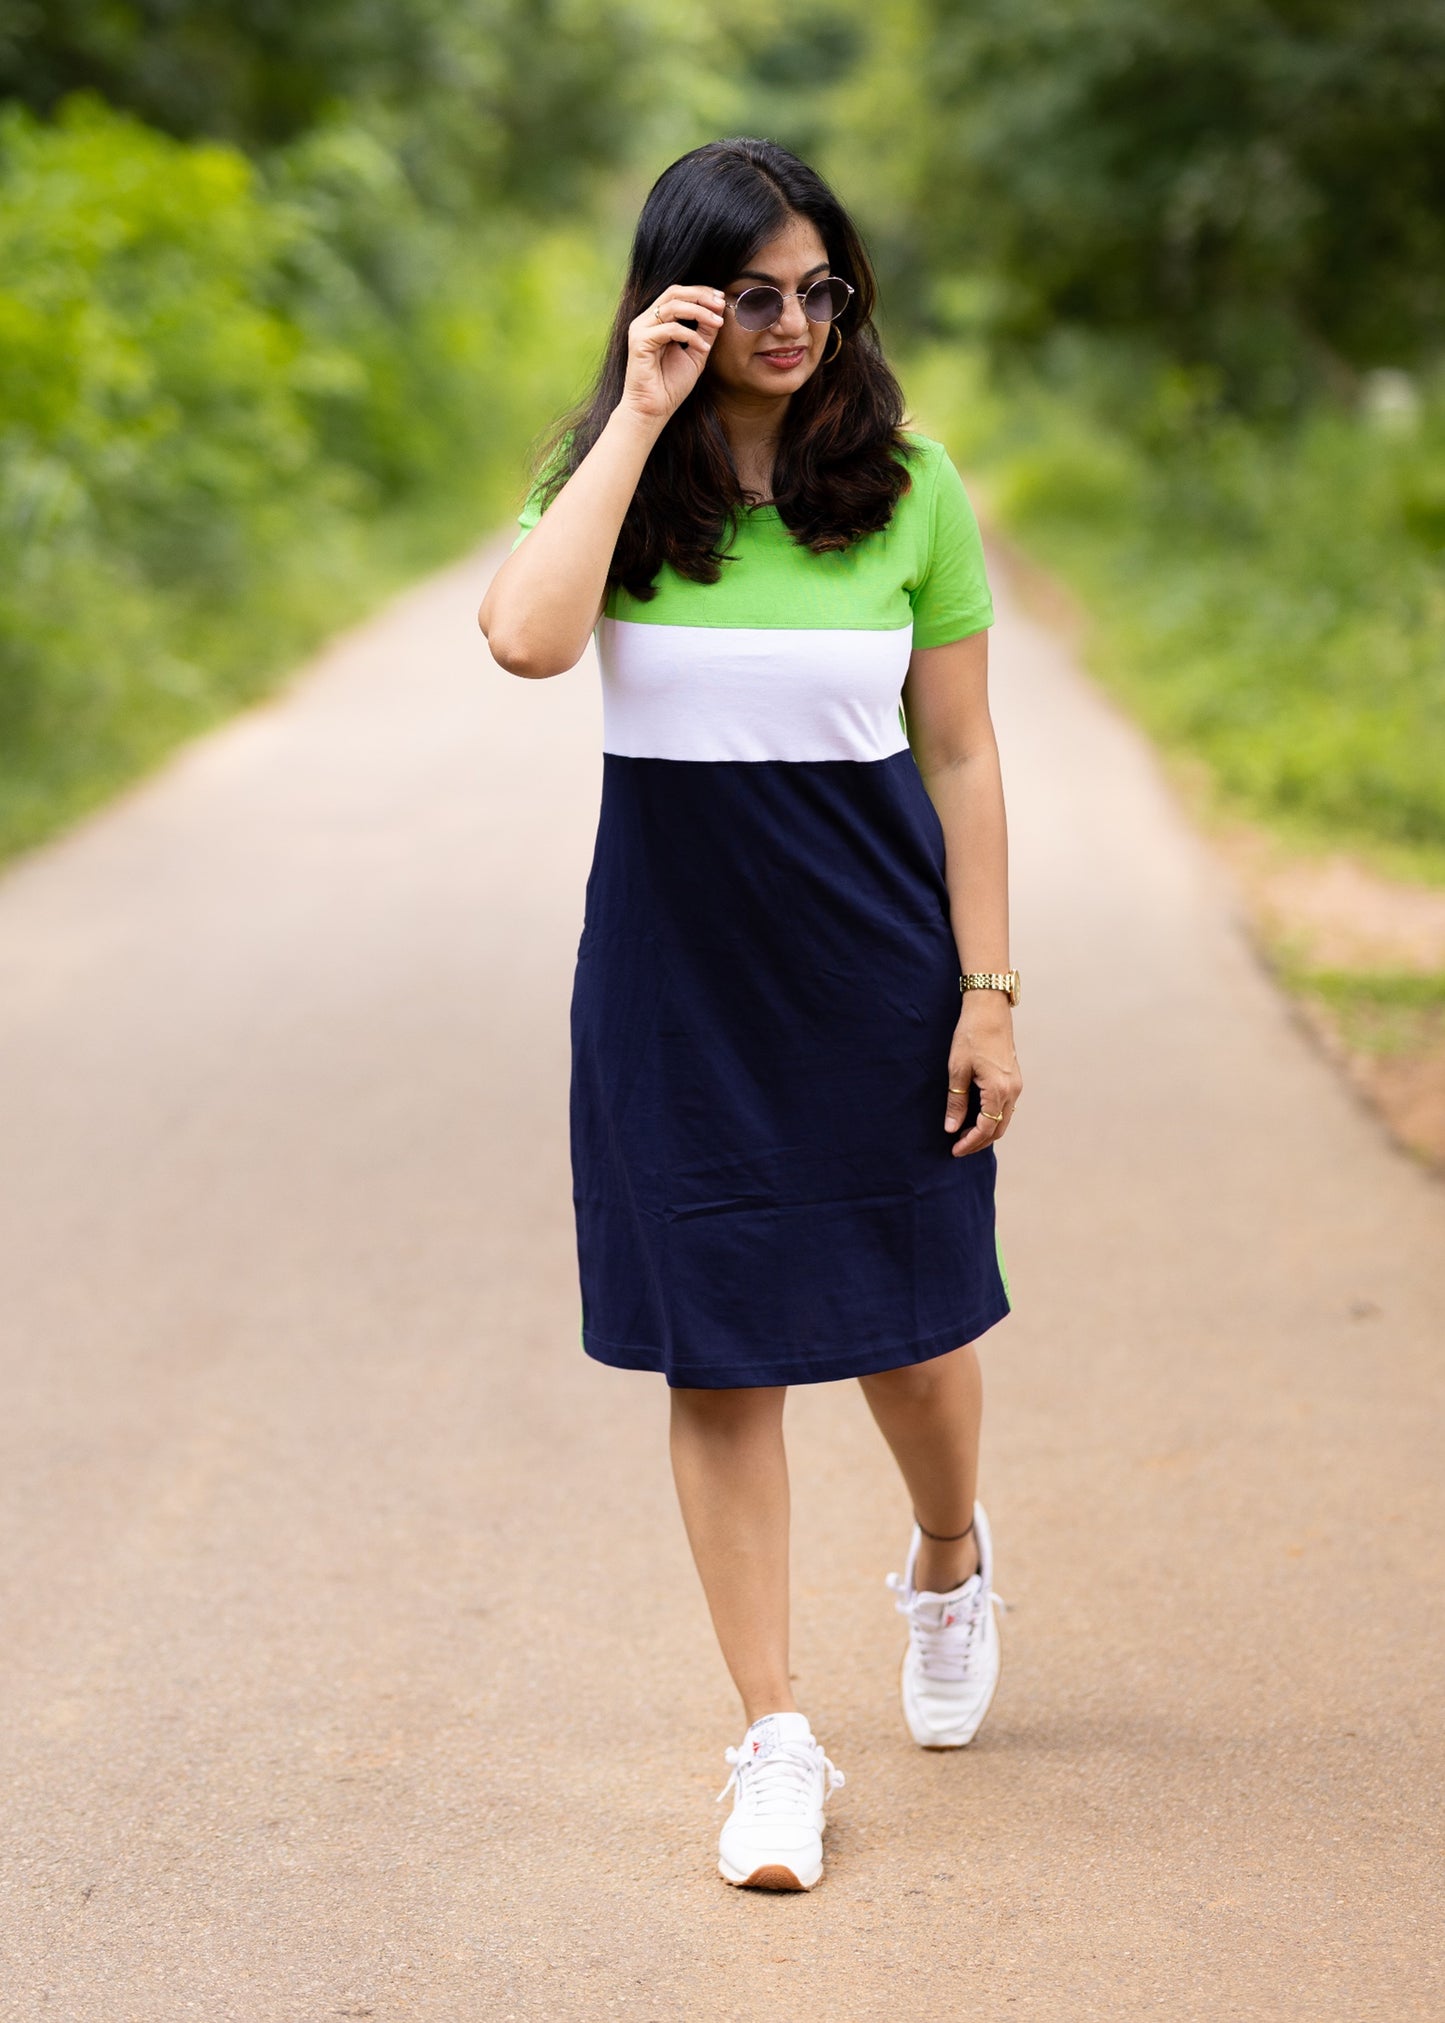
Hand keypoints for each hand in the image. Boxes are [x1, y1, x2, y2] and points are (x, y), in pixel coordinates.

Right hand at [619, 284, 725, 426]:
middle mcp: (645, 321)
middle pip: (674, 292)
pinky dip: (690, 336)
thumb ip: (704, 332)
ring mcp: (640, 330)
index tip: (721, 298)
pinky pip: (670, 329)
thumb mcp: (695, 354)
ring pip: (672, 306)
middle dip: (701, 295)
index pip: (677, 294)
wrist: (653, 411)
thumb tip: (719, 311)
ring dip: (699, 312)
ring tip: (718, 324)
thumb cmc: (671, 386)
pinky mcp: (639, 342)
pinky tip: (703, 348)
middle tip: (721, 304)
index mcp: (656, 321)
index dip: (700, 292)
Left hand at [944, 1000, 1021, 1157]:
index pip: (986, 1128)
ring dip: (987, 1131)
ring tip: (965, 1135)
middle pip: (999, 1128)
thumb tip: (951, 1128)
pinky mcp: (1014, 1078)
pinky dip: (993, 1118)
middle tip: (958, 1147)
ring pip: (1004, 1118)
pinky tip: (977, 1117)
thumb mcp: (957, 1070)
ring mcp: (1016, 1084)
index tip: (954, 1150)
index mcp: (998, 1090)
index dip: (970, 1142)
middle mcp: (1012, 1090)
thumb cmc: (971, 1035)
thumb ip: (956, 1101)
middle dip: (979, 1142)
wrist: (989, 1009)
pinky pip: (1006, 1106)